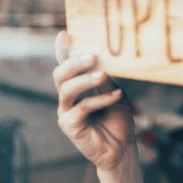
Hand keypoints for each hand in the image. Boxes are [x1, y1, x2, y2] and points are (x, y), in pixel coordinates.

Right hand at [53, 31, 134, 170]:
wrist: (122, 148)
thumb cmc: (118, 119)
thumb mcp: (116, 93)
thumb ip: (107, 79)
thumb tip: (103, 59)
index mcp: (77, 86)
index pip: (66, 64)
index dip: (63, 50)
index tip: (65, 34)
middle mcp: (68, 97)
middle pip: (60, 74)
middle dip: (74, 62)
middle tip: (93, 56)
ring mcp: (66, 111)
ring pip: (66, 89)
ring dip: (85, 79)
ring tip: (103, 74)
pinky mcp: (69, 125)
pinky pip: (82, 107)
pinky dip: (100, 100)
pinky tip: (116, 96)